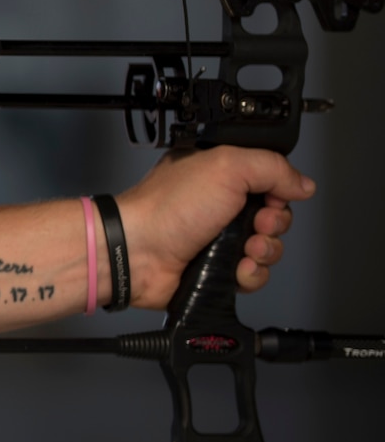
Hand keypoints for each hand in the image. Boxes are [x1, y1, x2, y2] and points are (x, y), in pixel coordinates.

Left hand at [117, 146, 315, 308]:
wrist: (138, 252)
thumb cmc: (166, 208)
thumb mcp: (227, 166)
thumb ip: (272, 166)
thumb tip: (302, 183)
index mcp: (221, 174)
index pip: (271, 180)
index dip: (280, 191)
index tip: (272, 196)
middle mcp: (221, 205)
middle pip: (276, 216)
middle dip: (275, 223)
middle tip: (256, 223)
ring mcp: (219, 238)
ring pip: (268, 248)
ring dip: (265, 250)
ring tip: (245, 248)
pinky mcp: (218, 268)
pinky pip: (254, 275)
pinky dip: (251, 274)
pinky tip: (237, 267)